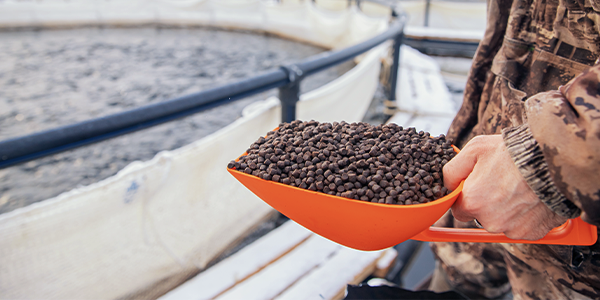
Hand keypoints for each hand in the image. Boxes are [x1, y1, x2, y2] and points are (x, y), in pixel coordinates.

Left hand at [443, 135, 566, 239]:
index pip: (459, 209)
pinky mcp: (531, 233)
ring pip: (501, 222)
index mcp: (472, 203)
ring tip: (518, 188)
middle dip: (487, 203)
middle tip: (501, 183)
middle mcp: (490, 221)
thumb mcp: (474, 149)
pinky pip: (521, 227)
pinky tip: (530, 198)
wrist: (553, 160)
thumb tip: (446, 184)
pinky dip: (525, 216)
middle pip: (480, 217)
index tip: (479, 185)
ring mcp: (512, 229)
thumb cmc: (513, 152)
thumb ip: (452, 170)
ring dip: (506, 210)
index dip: (468, 196)